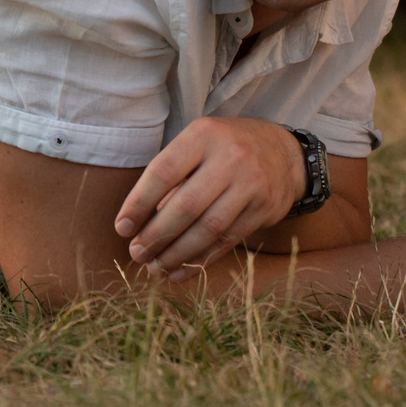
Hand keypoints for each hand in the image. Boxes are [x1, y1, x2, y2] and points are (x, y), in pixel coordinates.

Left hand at [113, 117, 304, 280]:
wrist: (283, 152)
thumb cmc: (223, 149)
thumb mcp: (197, 145)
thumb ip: (171, 177)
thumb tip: (137, 223)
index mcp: (203, 135)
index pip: (163, 172)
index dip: (139, 203)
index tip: (122, 228)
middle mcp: (230, 157)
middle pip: (186, 205)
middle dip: (156, 235)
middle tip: (136, 254)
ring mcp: (251, 183)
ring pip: (208, 228)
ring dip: (177, 254)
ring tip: (155, 268)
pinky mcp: (265, 208)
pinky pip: (227, 240)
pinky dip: (201, 260)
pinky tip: (181, 271)